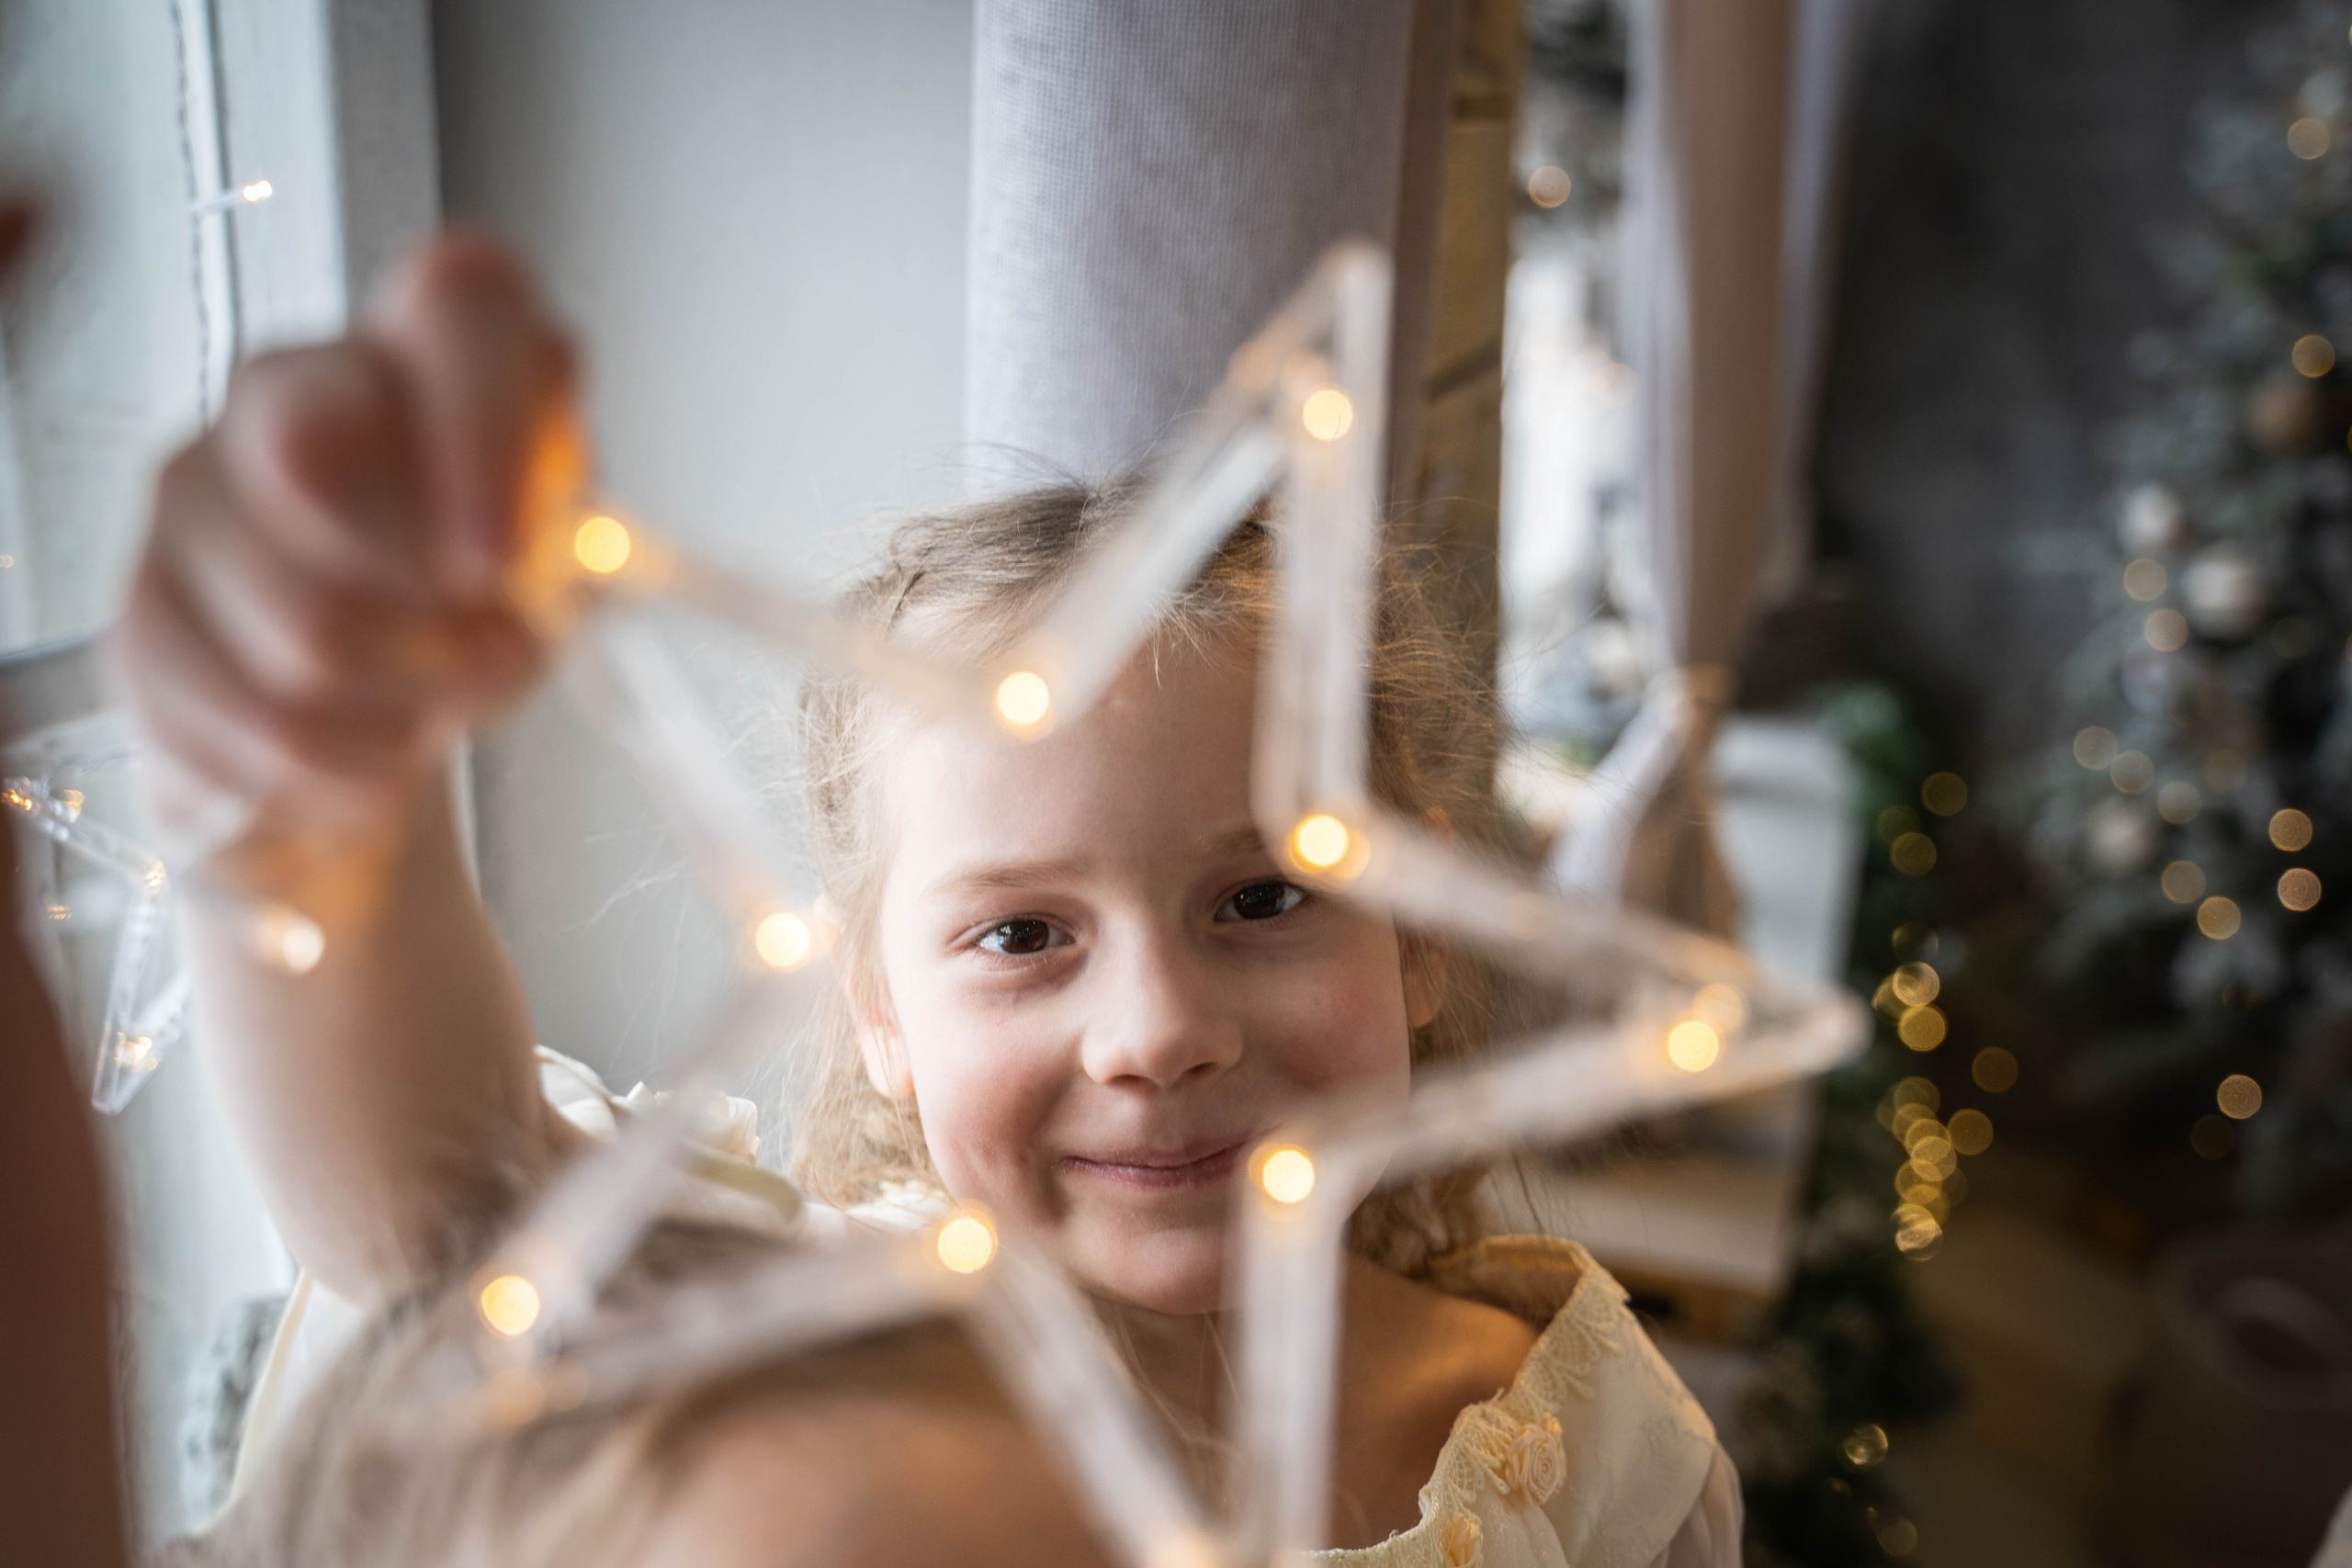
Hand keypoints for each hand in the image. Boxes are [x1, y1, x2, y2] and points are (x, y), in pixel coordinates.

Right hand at [110, 233, 578, 865]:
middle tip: (491, 650)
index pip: (460, 299)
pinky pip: (258, 728)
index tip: (500, 558)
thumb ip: (563, 544)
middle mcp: (285, 390)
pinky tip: (367, 754)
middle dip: (426, 596)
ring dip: (406, 710)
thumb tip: (516, 583)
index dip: (483, 423)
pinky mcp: (140, 622)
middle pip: (314, 451)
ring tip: (436, 711)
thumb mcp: (560, 563)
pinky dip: (343, 774)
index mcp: (419, 351)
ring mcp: (191, 498)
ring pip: (299, 628)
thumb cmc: (480, 603)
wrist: (382, 705)